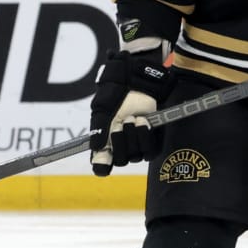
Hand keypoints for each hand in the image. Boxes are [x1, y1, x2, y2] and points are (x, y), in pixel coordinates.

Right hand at [88, 39, 173, 175]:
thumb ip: (98, 130)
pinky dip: (145, 136)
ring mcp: (135, 143)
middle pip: (120, 161)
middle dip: (120, 141)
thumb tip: (96, 149)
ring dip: (133, 136)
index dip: (102, 165)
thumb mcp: (102, 109)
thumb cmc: (116, 93)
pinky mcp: (151, 139)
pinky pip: (149, 151)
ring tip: (132, 117)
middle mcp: (119, 146)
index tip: (104, 162)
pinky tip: (143, 120)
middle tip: (120, 122)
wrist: (136, 81)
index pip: (101, 166)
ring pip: (135, 156)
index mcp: (103, 141)